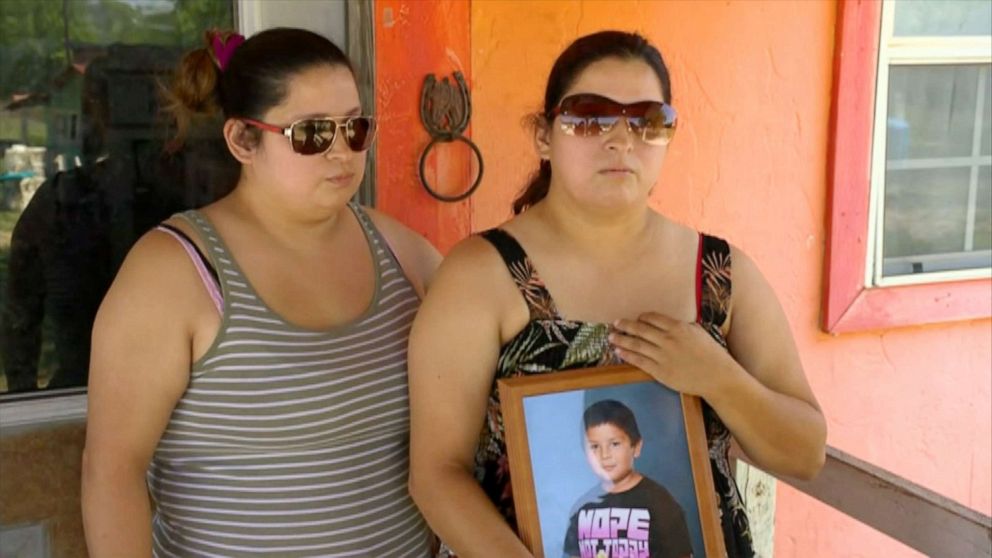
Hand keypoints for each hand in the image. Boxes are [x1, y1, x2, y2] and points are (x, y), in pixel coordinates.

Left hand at [609, 312, 740, 398]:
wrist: (717, 377)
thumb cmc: (711, 354)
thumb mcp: (698, 332)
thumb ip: (681, 326)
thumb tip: (667, 323)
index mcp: (678, 328)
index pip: (652, 318)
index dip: (641, 318)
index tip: (635, 319)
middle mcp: (667, 340)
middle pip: (640, 329)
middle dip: (625, 325)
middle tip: (615, 323)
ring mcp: (662, 356)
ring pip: (636, 344)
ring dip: (621, 339)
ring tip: (611, 337)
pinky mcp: (660, 371)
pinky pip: (639, 361)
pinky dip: (627, 355)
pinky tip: (618, 351)